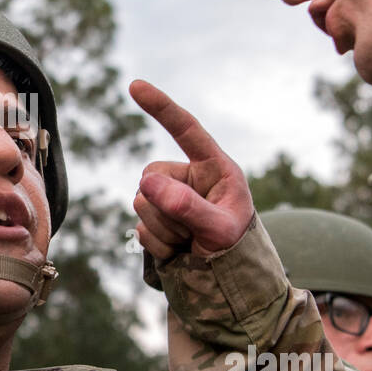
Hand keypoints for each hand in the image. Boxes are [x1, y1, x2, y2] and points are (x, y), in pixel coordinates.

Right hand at [128, 79, 254, 260]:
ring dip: (163, 228)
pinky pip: (139, 226)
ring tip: (189, 242)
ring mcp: (169, 199)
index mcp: (214, 167)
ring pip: (141, 202)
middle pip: (151, 177)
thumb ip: (187, 206)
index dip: (161, 107)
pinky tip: (178, 250)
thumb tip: (146, 184)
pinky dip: (158, 243)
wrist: (227, 284)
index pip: (186, 130)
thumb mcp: (220, 229)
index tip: (135, 86)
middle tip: (193, 232)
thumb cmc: (236, 250)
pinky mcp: (156, 221)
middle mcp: (188, 178)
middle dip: (166, 208)